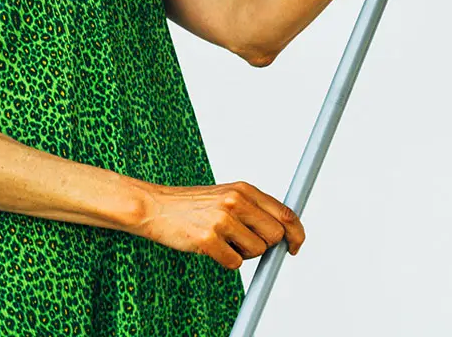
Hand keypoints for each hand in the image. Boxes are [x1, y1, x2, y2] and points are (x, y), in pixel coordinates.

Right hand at [133, 181, 304, 268]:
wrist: (154, 207)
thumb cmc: (191, 205)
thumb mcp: (227, 195)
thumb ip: (253, 208)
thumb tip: (283, 230)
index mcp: (244, 189)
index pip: (285, 212)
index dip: (296, 232)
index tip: (296, 246)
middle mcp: (236, 201)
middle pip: (275, 235)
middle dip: (266, 246)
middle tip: (245, 243)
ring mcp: (221, 219)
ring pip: (256, 251)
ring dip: (243, 254)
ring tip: (223, 242)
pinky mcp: (207, 239)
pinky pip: (234, 263)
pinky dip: (227, 262)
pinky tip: (212, 249)